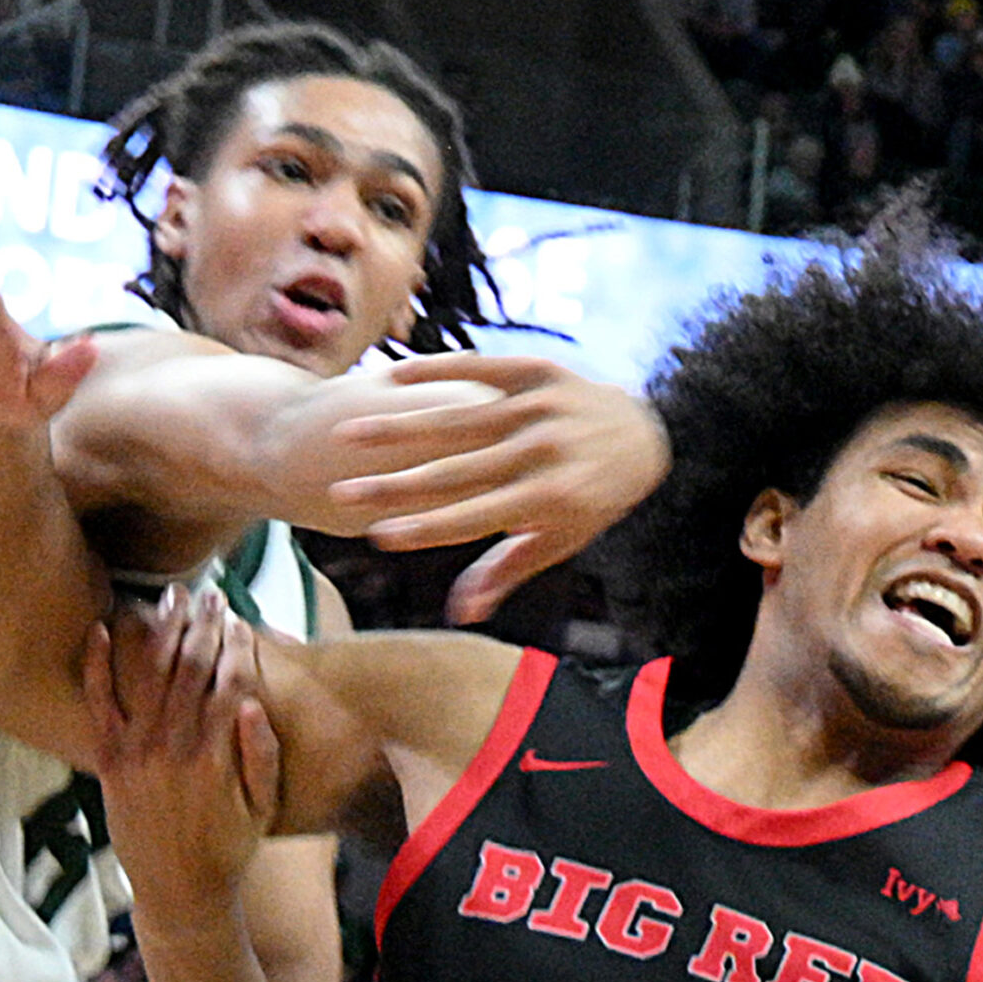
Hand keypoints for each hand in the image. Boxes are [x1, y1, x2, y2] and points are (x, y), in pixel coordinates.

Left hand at [82, 588, 280, 910]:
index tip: (242, 620)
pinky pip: (99, 704)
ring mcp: (137, 753)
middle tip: (212, 594)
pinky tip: (105, 629)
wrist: (178, 891)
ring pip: (150, 675)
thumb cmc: (228, 849)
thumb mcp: (263, 808)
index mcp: (216, 756)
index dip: (237, 646)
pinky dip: (99, 665)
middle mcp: (174, 748)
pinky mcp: (109, 762)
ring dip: (163, 630)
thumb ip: (261, 756)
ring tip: (175, 596)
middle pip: (190, 668)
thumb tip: (252, 703)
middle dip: (204, 626)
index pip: (229, 682)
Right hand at [324, 354, 670, 622]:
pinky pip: (480, 367)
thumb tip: (460, 614)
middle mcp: (545, 452)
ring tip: (347, 435)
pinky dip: (437, 370)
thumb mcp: (558, 539)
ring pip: (456, 419)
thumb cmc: (588, 500)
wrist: (641, 435)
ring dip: (398, 426)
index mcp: (549, 499)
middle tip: (341, 494)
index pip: (475, 519)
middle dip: (393, 486)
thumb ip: (506, 571)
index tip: (378, 536)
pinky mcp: (539, 371)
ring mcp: (541, 407)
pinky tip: (393, 378)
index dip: (426, 529)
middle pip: (454, 472)